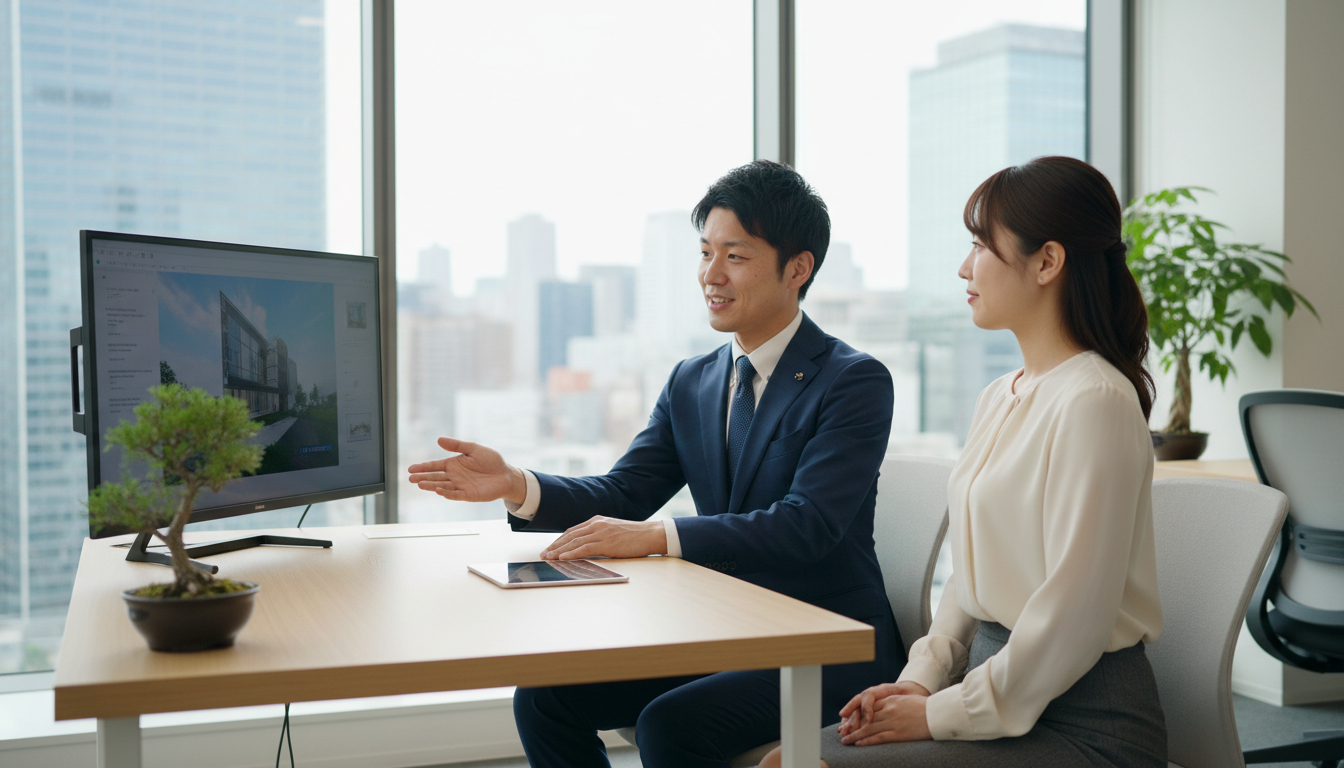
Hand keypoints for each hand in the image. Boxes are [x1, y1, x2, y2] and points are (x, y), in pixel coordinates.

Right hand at [406, 437, 526, 503]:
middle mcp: (455, 476)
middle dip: (423, 477)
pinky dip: (447, 493)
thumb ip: (457, 445)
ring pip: (442, 486)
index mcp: (454, 464)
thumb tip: (439, 439)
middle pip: (435, 477)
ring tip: (420, 484)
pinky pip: (455, 494)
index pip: (435, 466)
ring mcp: (460, 486)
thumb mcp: (474, 448)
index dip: (423, 467)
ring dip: (431, 485)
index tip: (411, 469)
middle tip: (410, 478)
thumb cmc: (491, 461)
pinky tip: (438, 490)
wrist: (506, 474)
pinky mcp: (468, 495)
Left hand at [541, 516, 666, 559]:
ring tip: (548, 557)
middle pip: (570, 535)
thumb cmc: (634, 535)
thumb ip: (600, 533)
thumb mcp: (613, 530)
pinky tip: (562, 557)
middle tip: (543, 553)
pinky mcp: (607, 543)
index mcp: (597, 520)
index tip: (550, 547)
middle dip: (555, 545)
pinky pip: (584, 548)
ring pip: (574, 542)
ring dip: (559, 550)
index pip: (573, 530)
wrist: (650, 534)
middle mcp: (597, 524)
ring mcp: (601, 533)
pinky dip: (571, 553)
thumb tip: (588, 544)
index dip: (560, 539)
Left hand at [837, 682, 929, 737]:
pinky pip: (878, 737)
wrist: (939, 714)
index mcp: (891, 700)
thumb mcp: (908, 700)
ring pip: (869, 728)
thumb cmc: (927, 708)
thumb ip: (895, 704)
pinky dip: (866, 741)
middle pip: (866, 718)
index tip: (849, 720)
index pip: (869, 707)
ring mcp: (893, 721)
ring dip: (855, 735)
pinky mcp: (898, 733)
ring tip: (845, 740)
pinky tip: (858, 743)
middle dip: (852, 726)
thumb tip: (887, 710)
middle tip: (842, 732)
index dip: (857, 715)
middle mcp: (889, 710)